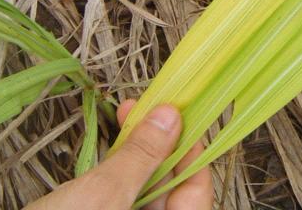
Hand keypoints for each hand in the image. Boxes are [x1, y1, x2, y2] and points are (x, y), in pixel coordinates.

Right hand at [26, 101, 212, 209]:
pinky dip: (124, 167)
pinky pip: (128, 194)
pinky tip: (118, 141)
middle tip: (149, 107)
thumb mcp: (105, 193)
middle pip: (173, 185)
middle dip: (162, 142)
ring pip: (149, 186)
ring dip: (141, 149)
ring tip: (128, 114)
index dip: (190, 147)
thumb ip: (143, 155)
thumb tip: (171, 117)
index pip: (196, 188)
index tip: (179, 113)